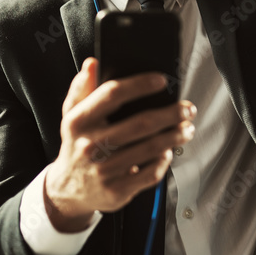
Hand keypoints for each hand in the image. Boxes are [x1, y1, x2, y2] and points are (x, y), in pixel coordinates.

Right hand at [44, 57, 195, 231]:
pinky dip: (164, 161)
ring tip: (187, 128)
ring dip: (175, 136)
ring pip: (151, 148)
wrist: (68, 190)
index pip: (111, 94)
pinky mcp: (117, 190)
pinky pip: (151, 173)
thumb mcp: (73, 116)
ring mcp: (104, 170)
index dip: (140, 85)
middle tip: (188, 109)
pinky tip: (168, 151)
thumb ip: (82, 88)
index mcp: (79, 121)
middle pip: (141, 123)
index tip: (161, 80)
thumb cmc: (77, 145)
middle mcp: (90, 145)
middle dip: (171, 114)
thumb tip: (92, 63)